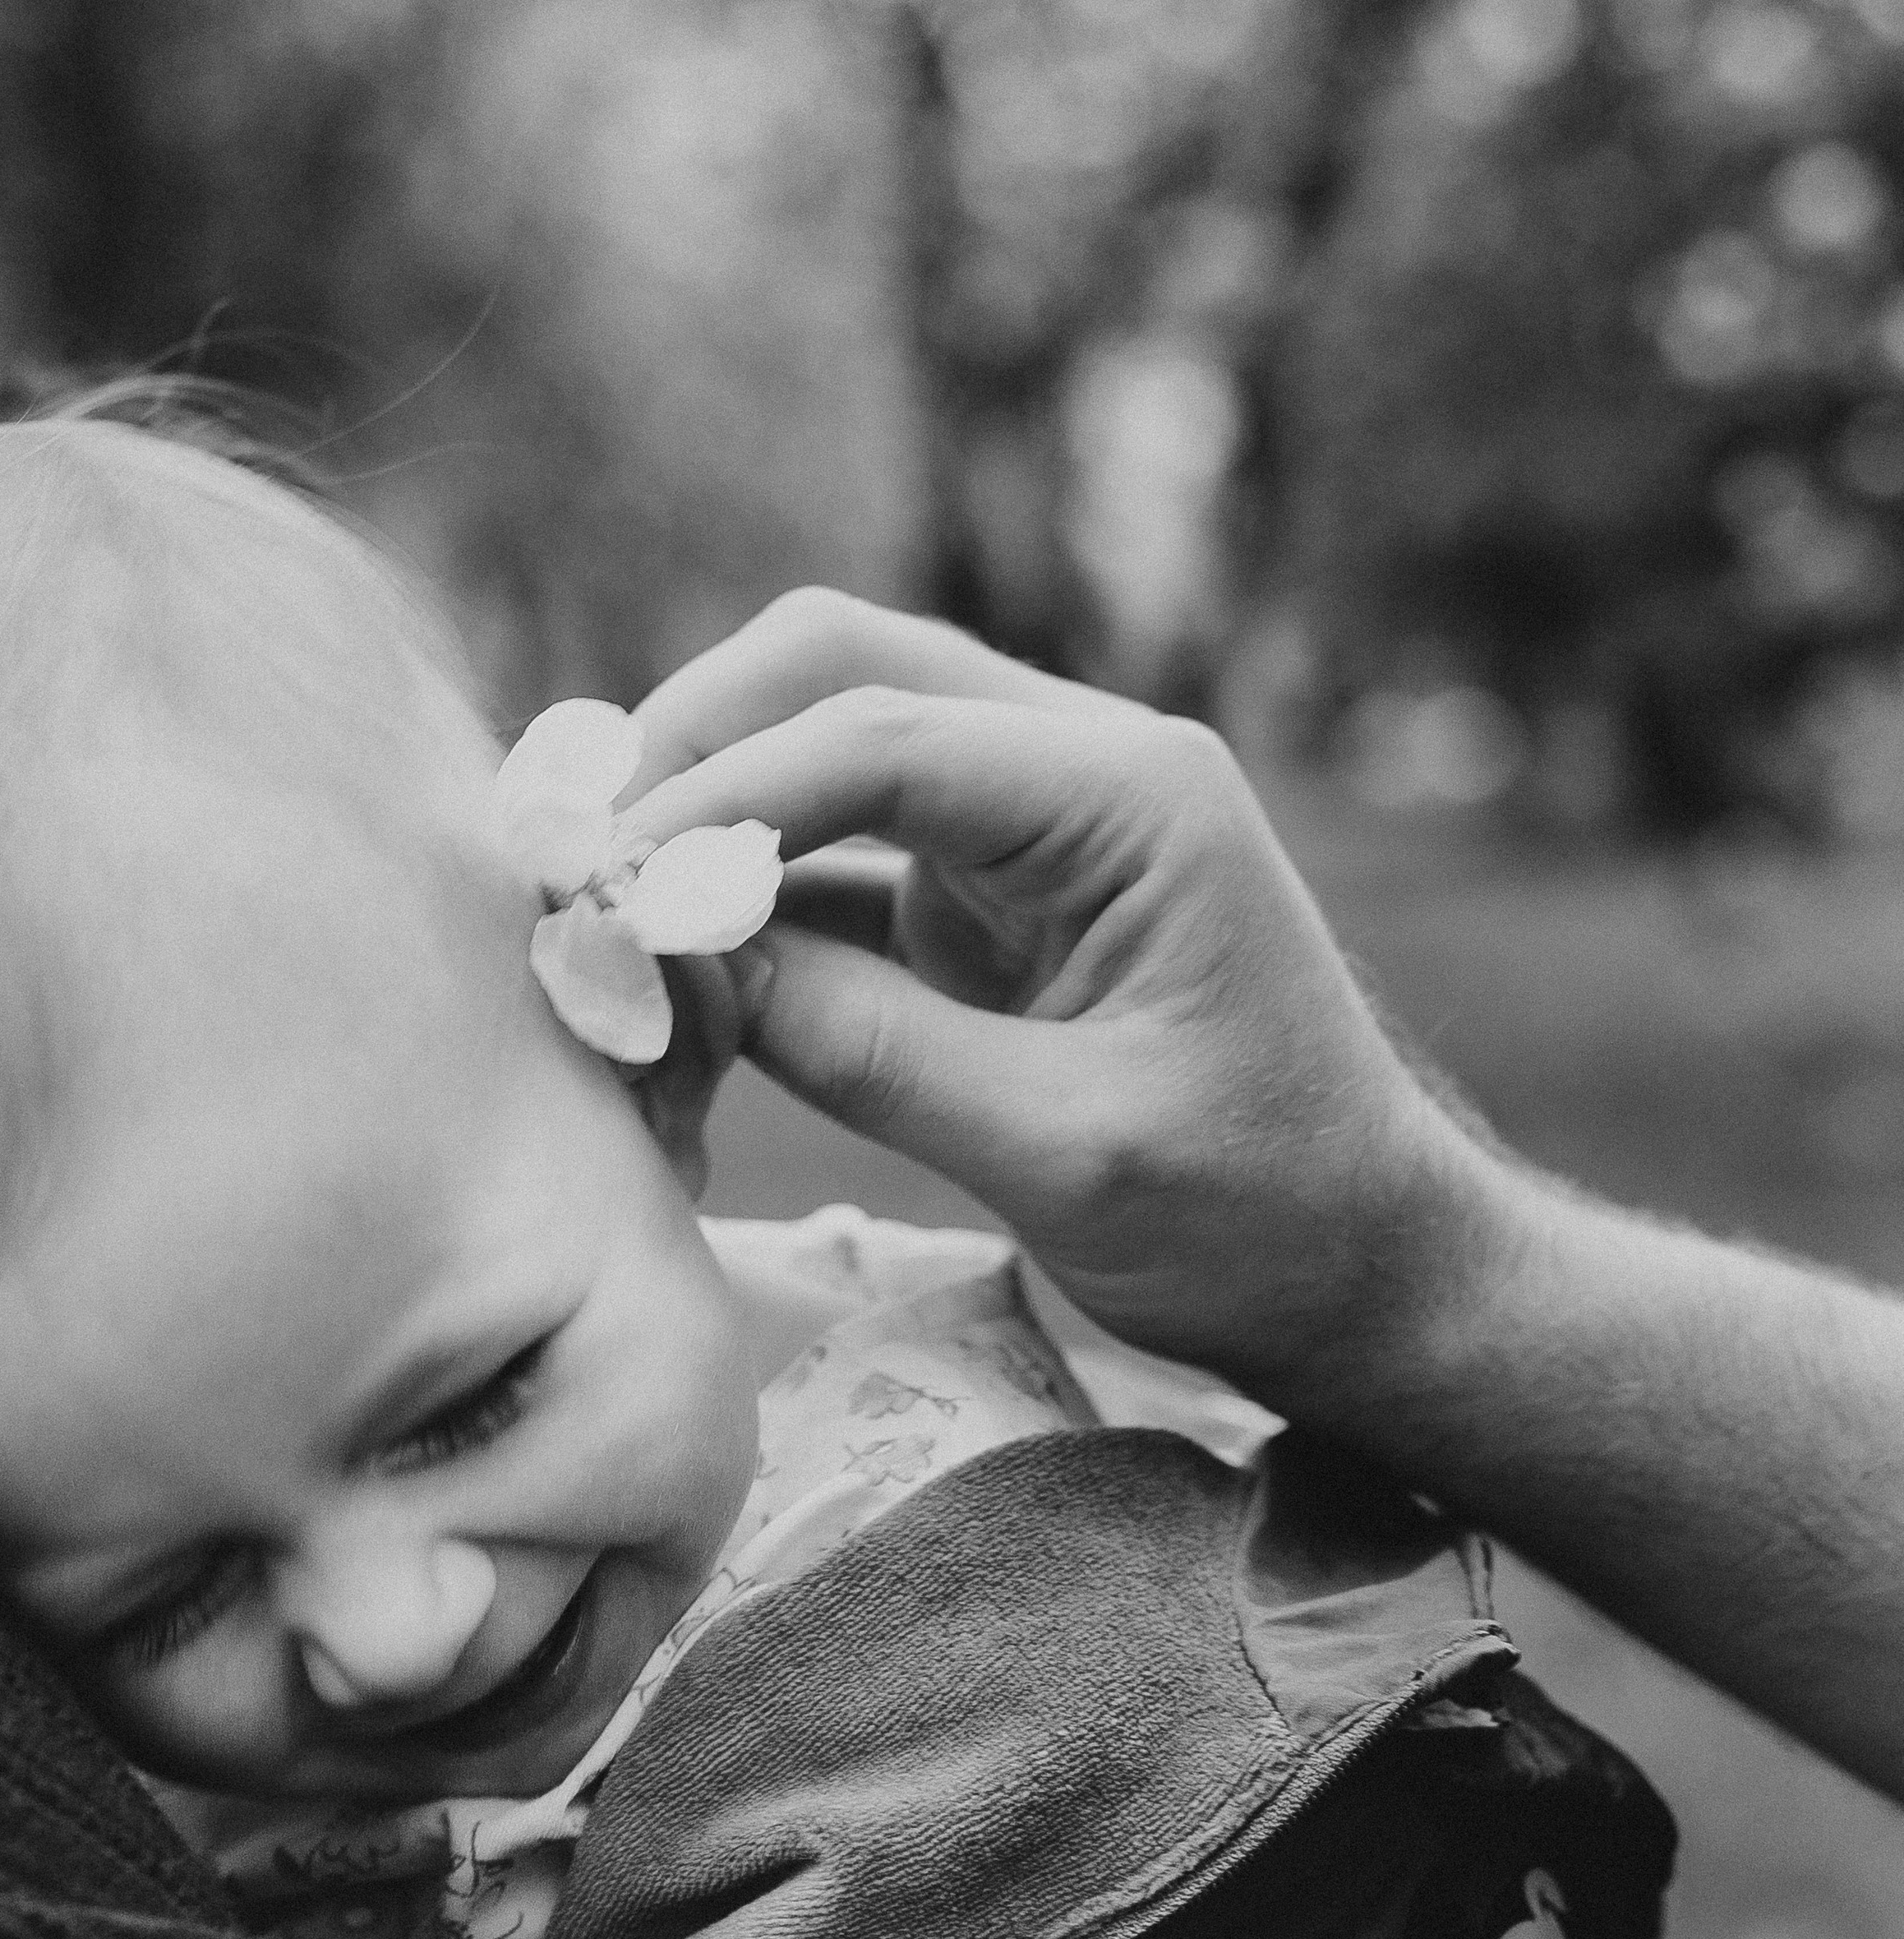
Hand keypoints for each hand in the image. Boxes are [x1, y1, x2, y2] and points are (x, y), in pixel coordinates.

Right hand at [630, 593, 1488, 1406]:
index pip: (881, 732)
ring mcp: (1027, 827)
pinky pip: (836, 852)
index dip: (721, 795)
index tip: (603, 884)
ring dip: (706, 810)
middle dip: (693, 743)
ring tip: (593, 903)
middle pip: (839, 669)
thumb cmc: (1258, 1215)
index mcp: (1132, 795)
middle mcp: (1078, 770)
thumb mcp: (1064, 1150)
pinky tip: (665, 962)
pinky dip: (744, 895)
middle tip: (573, 857)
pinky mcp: (987, 900)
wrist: (1366, 1269)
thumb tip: (676, 963)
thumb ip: (869, 1050)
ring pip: (824, 741)